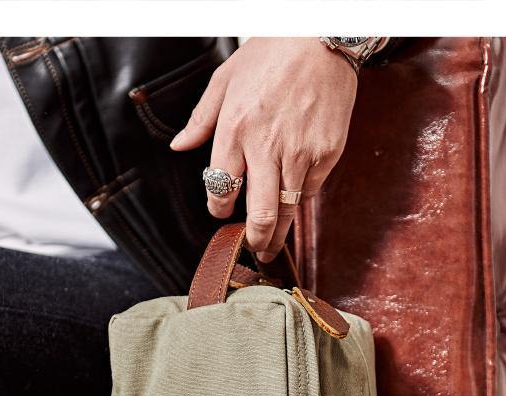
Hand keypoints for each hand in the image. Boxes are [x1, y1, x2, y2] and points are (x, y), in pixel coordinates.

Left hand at [170, 37, 357, 261]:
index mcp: (236, 130)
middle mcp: (267, 147)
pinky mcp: (327, 154)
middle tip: (253, 249)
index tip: (221, 213)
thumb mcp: (225, 80)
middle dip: (255, 240)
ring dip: (278, 235)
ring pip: (287, 211)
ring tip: (272, 246)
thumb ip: (201, 120)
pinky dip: (300, 199)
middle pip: (260, 214)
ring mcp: (300, 154)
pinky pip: (310, 191)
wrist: (321, 36)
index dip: (219, 208)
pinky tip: (293, 198)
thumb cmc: (271, 53)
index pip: (221, 188)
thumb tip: (179, 146)